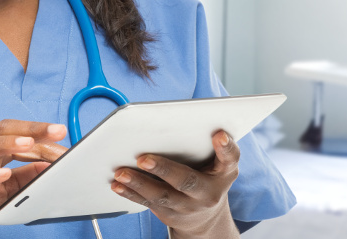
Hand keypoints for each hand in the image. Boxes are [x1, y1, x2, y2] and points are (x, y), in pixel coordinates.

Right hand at [0, 120, 67, 238]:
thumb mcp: (5, 188)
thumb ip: (25, 176)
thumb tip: (49, 166)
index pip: (16, 132)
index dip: (39, 131)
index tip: (62, 133)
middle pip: (1, 130)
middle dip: (30, 128)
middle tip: (56, 130)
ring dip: (5, 143)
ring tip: (28, 143)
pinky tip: (4, 174)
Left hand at [111, 131, 240, 238]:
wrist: (206, 217)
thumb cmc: (212, 178)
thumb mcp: (223, 164)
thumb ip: (219, 147)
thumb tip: (210, 128)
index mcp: (224, 173)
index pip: (229, 159)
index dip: (226, 148)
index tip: (219, 135)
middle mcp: (207, 194)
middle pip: (186, 181)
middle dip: (164, 170)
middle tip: (143, 158)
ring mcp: (187, 207)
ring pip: (162, 196)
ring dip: (139, 184)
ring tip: (121, 173)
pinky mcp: (169, 214)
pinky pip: (148, 203)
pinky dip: (131, 194)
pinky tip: (117, 185)